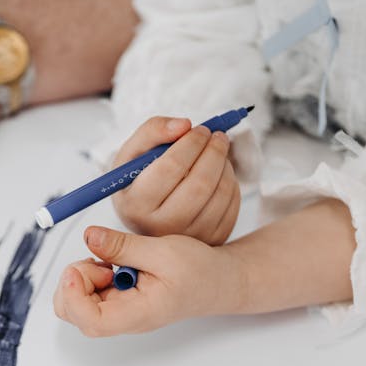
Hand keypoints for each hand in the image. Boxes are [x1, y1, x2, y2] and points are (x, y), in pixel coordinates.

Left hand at [53, 225, 244, 336]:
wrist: (217, 282)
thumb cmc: (199, 271)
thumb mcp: (163, 251)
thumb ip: (123, 247)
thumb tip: (89, 236)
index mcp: (137, 314)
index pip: (91, 321)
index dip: (75, 295)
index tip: (82, 267)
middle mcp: (122, 319)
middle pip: (73, 313)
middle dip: (75, 281)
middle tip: (102, 261)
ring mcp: (117, 312)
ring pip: (75, 303)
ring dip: (83, 276)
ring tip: (111, 261)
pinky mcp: (115, 301)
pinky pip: (88, 292)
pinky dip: (91, 274)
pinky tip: (114, 264)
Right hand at [112, 116, 239, 245]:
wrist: (148, 218)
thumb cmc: (139, 181)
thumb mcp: (133, 154)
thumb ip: (152, 131)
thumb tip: (185, 125)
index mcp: (136, 205)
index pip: (170, 168)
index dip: (191, 142)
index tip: (200, 129)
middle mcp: (160, 228)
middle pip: (199, 184)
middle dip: (214, 152)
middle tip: (217, 135)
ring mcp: (188, 239)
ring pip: (220, 194)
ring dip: (225, 164)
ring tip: (217, 152)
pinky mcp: (211, 240)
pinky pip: (232, 205)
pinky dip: (231, 182)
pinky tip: (219, 174)